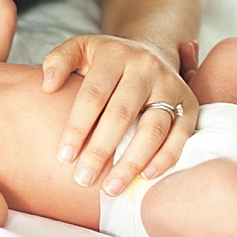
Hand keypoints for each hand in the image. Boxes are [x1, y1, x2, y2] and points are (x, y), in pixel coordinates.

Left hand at [41, 35, 197, 194]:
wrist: (151, 49)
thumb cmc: (106, 59)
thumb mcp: (80, 48)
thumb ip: (58, 61)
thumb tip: (47, 85)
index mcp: (115, 55)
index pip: (93, 95)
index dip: (77, 128)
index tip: (63, 157)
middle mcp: (145, 68)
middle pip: (121, 114)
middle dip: (100, 150)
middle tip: (82, 180)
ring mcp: (170, 85)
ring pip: (153, 128)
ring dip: (132, 161)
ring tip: (111, 188)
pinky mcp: (189, 102)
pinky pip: (181, 133)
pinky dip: (166, 156)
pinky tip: (146, 176)